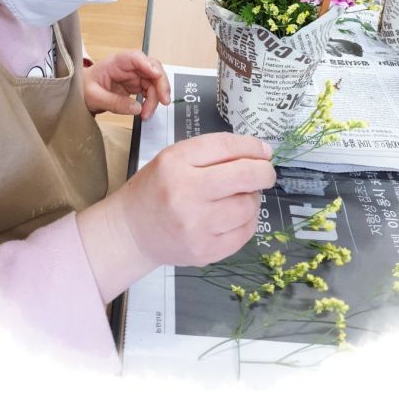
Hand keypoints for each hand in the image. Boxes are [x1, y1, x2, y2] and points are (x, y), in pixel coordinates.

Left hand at [82, 50, 170, 119]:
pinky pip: (151, 90)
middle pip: (152, 68)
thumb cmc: (84, 88)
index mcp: (115, 62)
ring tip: (147, 114)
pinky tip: (146, 111)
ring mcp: (134, 74)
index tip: (156, 75)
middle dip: (160, 84)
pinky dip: (152, 101)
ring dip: (156, 97)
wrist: (81, 92)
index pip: (135, 57)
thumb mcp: (95, 97)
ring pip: (154, 81)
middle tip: (163, 101)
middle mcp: (128, 66)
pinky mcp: (136, 84)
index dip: (148, 64)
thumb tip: (137, 108)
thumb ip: (114, 102)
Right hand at [118, 132, 276, 267]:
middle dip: (264, 172)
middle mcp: (185, 193)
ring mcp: (195, 226)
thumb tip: (262, 152)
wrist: (133, 230)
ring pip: (248, 206)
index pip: (226, 146)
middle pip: (244, 176)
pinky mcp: (205, 252)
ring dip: (253, 198)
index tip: (264, 151)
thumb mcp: (175, 158)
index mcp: (175, 163)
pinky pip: (245, 233)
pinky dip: (247, 220)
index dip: (253, 147)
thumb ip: (214, 151)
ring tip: (240, 196)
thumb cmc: (158, 187)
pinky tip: (235, 215)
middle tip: (265, 173)